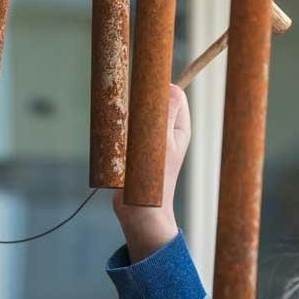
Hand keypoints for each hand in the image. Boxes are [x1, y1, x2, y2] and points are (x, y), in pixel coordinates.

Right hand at [112, 84, 191, 260]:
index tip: (142, 92)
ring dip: (128, 121)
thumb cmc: (154, 180)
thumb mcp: (162, 143)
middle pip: (153, 103)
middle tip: (134, 123)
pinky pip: (126, 130)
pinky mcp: (135, 148)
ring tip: (127, 140)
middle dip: (140, 106)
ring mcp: (151, 140)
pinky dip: (120, 133)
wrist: (139, 211)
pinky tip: (118, 146)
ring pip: (137, 116)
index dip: (159, 88)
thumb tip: (171, 87)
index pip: (174, 94)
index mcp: (180, 128)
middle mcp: (167, 131)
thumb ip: (166, 115)